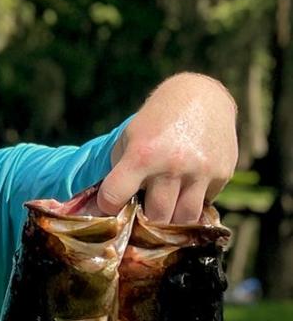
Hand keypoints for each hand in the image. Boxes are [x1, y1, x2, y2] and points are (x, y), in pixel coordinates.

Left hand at [97, 73, 237, 223]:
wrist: (201, 97)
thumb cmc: (155, 124)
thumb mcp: (128, 141)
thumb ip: (116, 175)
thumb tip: (99, 212)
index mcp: (142, 155)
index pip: (114, 198)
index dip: (108, 206)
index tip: (111, 205)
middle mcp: (172, 165)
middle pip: (156, 218)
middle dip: (147, 222)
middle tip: (142, 216)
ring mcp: (200, 171)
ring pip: (184, 220)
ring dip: (171, 222)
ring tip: (163, 212)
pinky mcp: (222, 173)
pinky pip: (204, 205)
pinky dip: (192, 206)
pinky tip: (184, 194)